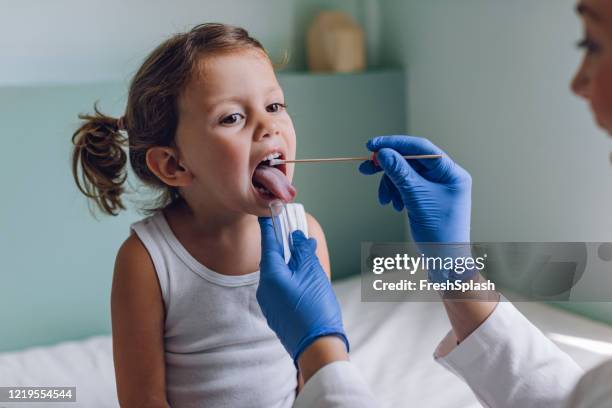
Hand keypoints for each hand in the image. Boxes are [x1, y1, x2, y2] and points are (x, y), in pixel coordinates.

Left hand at [257, 217, 348, 362]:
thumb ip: (303, 252)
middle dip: (285, 247)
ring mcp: (269, 303)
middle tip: (295, 233)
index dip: (270, 226)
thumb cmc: (316, 308)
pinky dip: (291, 279)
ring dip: (291, 264)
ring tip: (307, 257)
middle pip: (273, 259)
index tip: (268, 212)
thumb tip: (297, 238)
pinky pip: (281, 289)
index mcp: (271, 275)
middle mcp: (265, 288)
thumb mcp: (312, 274)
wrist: (317, 348)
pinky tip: (305, 279)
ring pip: (278, 275)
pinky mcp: (276, 313)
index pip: (268, 243)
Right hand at [359, 135, 471, 242]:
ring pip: (405, 174)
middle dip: (388, 166)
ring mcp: (436, 188)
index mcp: (451, 173)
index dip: (395, 143)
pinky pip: (406, 187)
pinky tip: (394, 206)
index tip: (372, 145)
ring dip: (390, 184)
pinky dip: (395, 194)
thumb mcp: (416, 198)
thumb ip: (400, 173)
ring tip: (384, 201)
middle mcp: (445, 177)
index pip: (421, 148)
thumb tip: (383, 153)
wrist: (445, 261)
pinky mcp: (427, 198)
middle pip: (411, 160)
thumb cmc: (439, 233)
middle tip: (365, 169)